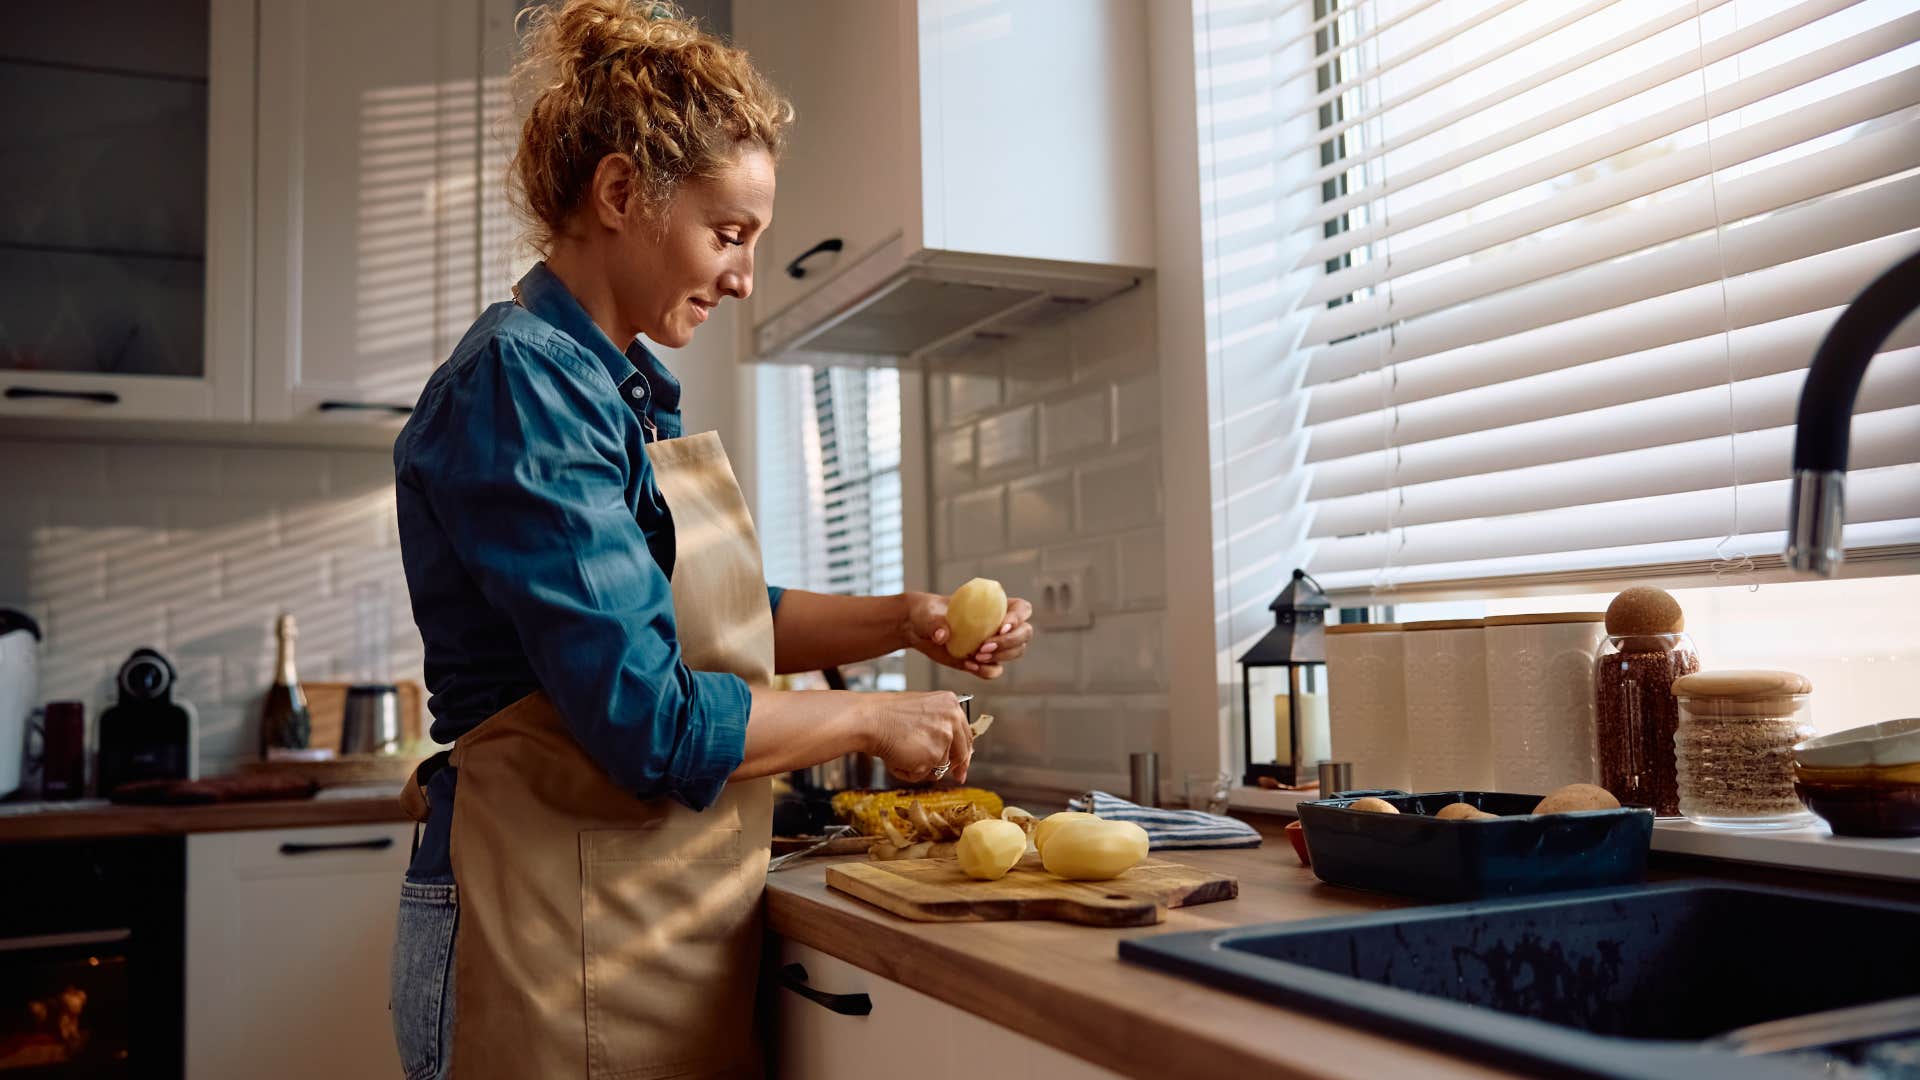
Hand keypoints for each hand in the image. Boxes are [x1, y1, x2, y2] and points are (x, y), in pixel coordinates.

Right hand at [864, 691, 971, 783]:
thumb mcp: (921, 711)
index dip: (964, 751)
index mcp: (950, 703)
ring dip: (921, 766)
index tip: (963, 764)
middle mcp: (952, 718)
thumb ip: (939, 726)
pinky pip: (924, 774)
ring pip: (940, 766)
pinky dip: (909, 772)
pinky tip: (897, 758)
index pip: (965, 733)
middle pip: (962, 752)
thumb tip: (951, 751)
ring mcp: (945, 737)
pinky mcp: (934, 755)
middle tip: (958, 778)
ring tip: (900, 752)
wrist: (869, 720)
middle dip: (958, 767)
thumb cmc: (887, 716)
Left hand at [901, 592, 1035, 679]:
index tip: (1001, 627)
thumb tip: (943, 635)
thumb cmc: (927, 612)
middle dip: (1009, 643)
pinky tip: (969, 665)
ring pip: (1016, 652)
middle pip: (1025, 633)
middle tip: (984, 647)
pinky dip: (986, 671)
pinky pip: (996, 670)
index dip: (1018, 618)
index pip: (1022, 609)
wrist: (917, 629)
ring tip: (975, 657)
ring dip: (1001, 657)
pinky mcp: (983, 661)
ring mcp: (993, 644)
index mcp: (994, 604)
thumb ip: (936, 622)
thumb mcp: (929, 612)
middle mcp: (999, 624)